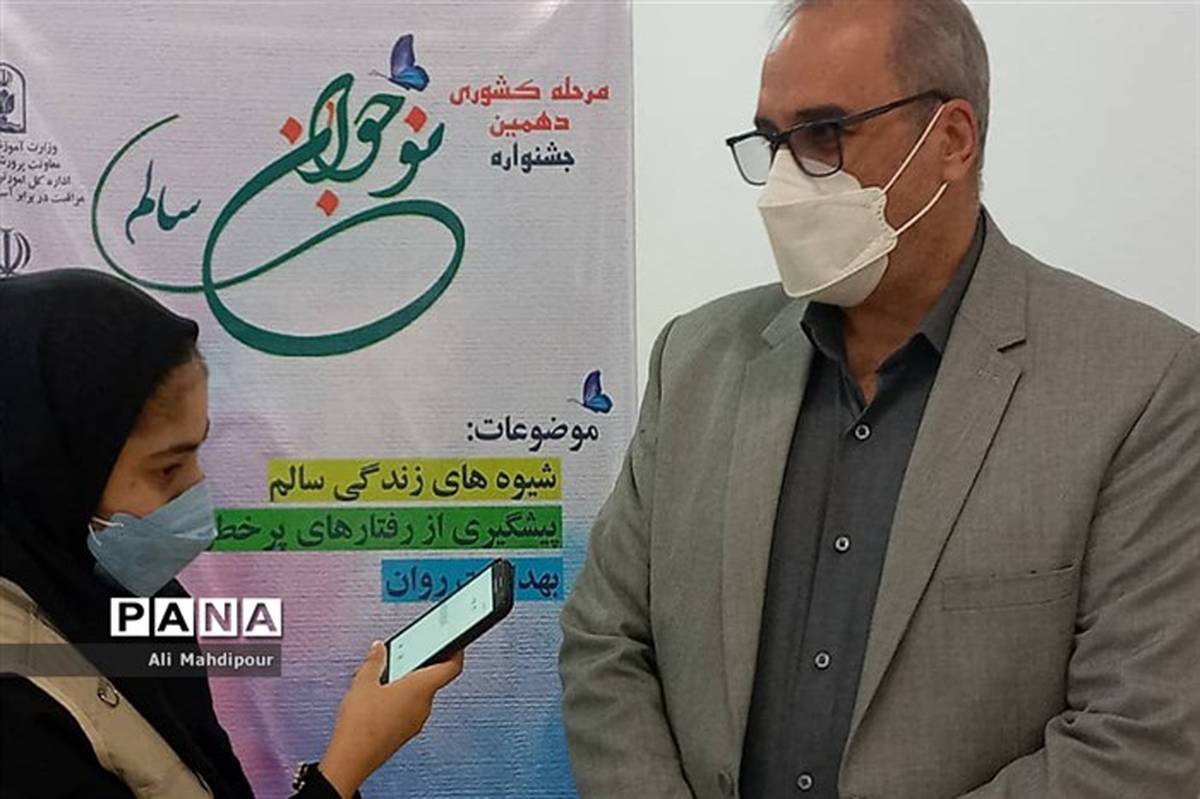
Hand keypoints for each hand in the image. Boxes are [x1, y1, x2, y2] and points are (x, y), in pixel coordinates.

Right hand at [318, 642, 462, 798]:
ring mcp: (416, 722)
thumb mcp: (363, 682)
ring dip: (406, 684)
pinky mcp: (405, 733)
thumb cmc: (361, 723)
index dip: (456, 651)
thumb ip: (374, 662)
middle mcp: (424, 705)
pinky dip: (400, 700)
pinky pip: (409, 710)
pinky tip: (380, 700)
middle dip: (417, 667)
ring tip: (382, 679)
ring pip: (419, 696)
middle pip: (432, 679)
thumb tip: (379, 649)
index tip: (454, 642)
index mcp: (421, 688)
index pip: (452, 667)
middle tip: (401, 657)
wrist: (352, 758)